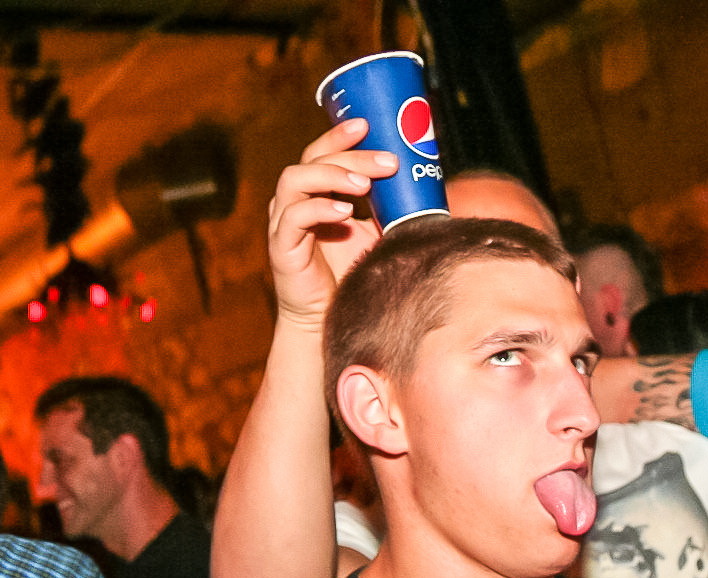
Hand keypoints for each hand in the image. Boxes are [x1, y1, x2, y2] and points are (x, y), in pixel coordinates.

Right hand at [267, 118, 394, 329]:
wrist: (330, 322)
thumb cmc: (353, 277)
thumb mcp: (377, 235)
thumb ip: (390, 209)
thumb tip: (426, 186)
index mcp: (314, 193)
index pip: (321, 152)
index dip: (339, 135)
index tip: (367, 124)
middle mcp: (294, 202)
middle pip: (313, 160)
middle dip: (350, 155)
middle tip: (387, 162)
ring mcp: (284, 223)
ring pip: (295, 179)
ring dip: (331, 175)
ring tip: (364, 185)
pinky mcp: (281, 247)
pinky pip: (292, 218)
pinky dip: (318, 210)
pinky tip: (344, 212)